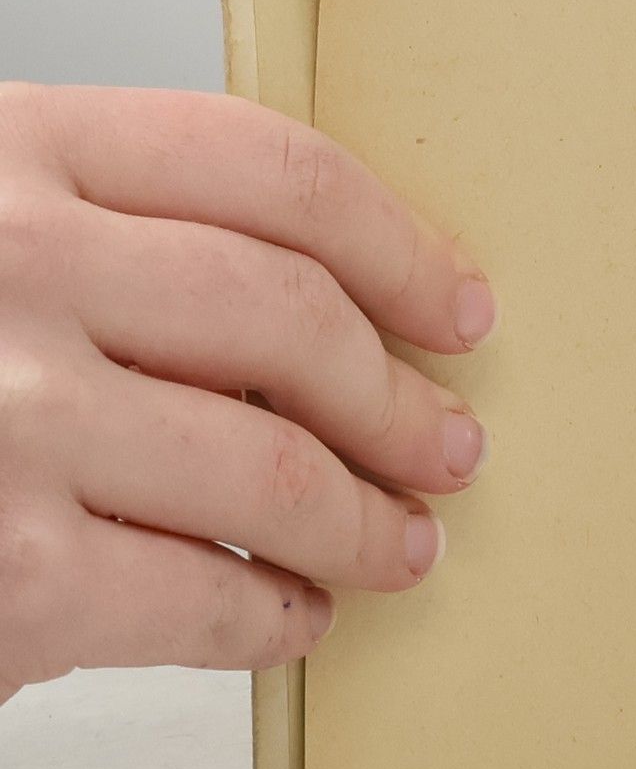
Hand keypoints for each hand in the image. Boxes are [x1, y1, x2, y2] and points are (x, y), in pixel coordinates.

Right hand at [0, 84, 493, 705]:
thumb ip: (100, 230)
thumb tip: (317, 313)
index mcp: (12, 149)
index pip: (271, 172)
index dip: (398, 244)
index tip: (457, 304)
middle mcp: (11, 265)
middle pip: (292, 320)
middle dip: (399, 397)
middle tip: (449, 441)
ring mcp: (4, 421)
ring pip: (271, 472)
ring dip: (363, 521)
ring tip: (403, 544)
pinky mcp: (0, 576)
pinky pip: (197, 599)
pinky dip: (270, 619)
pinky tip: (290, 617)